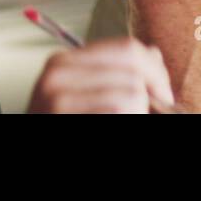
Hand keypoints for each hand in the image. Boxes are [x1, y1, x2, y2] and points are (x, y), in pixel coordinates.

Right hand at [26, 37, 175, 113]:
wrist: (37, 152)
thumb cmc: (69, 122)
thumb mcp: (88, 95)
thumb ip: (117, 73)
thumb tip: (153, 56)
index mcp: (63, 62)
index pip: (126, 48)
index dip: (154, 68)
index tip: (163, 91)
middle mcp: (57, 74)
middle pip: (132, 65)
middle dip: (154, 88)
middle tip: (156, 108)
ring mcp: (57, 97)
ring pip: (132, 90)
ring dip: (140, 110)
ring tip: (128, 116)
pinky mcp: (63, 114)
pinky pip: (121, 108)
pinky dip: (131, 116)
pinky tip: (117, 122)